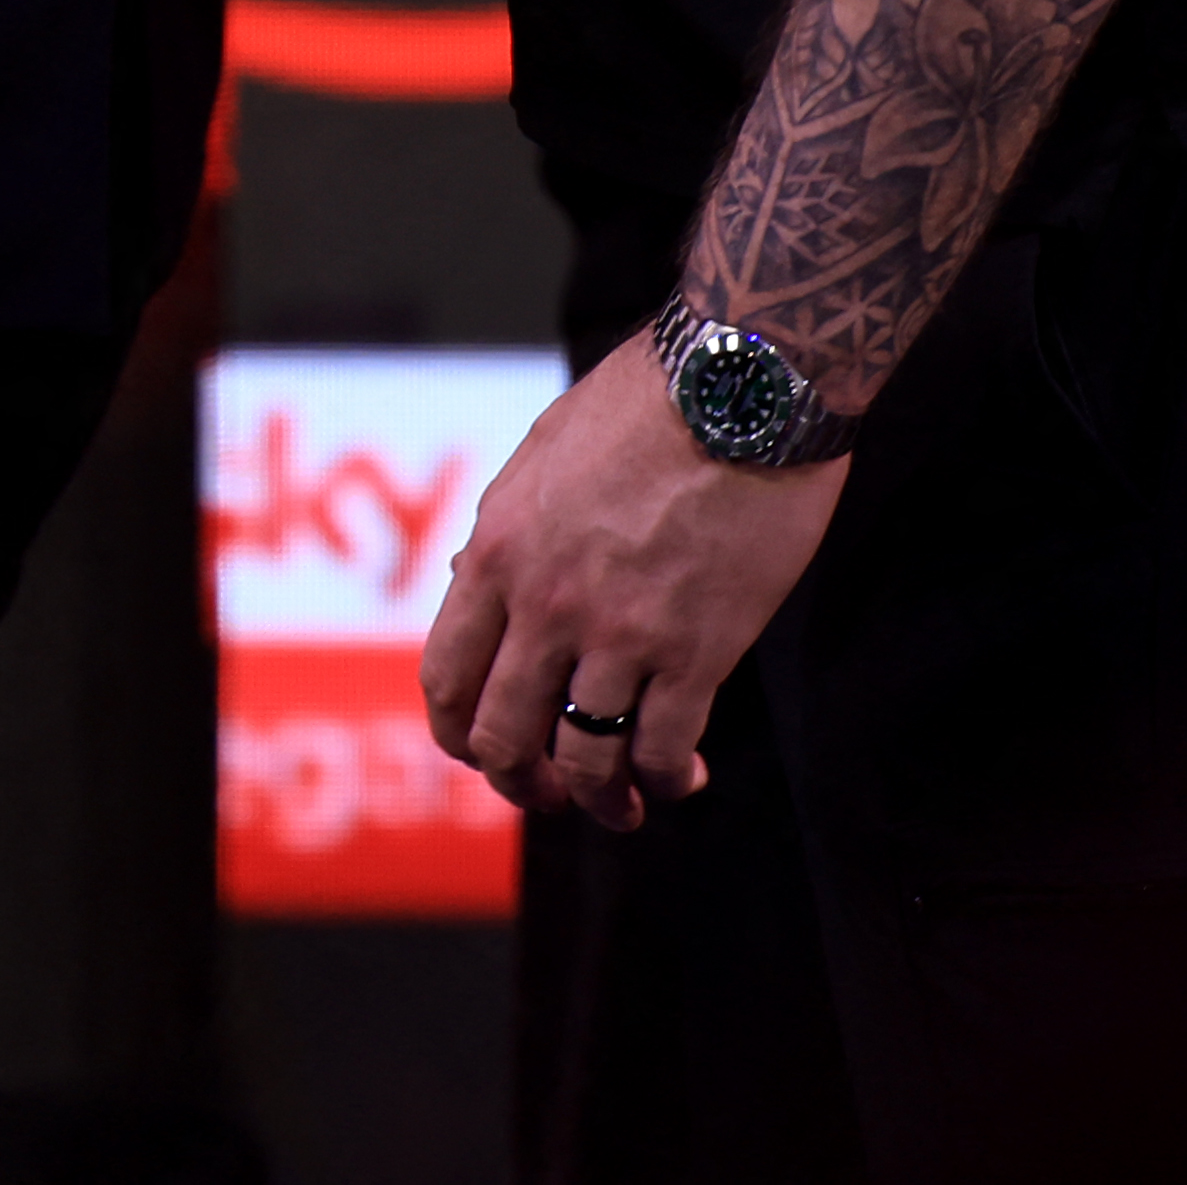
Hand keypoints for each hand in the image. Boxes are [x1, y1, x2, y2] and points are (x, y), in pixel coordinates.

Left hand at [414, 323, 845, 830]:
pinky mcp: (696, 649)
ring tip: (624, 806)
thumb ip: (508, 533)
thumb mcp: (541, 457)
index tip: (486, 753)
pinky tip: (682, 777)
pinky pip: (664, 749)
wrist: (740, 381)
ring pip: (584, 761)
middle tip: (551, 793)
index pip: (446, 679)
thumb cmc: (646, 404)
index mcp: (498, 552)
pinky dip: (667, 780)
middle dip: (521, 783)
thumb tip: (478, 586)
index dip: (459, 736)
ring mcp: (620, 633)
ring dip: (599, 800)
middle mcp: (546, 603)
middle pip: (503, 737)